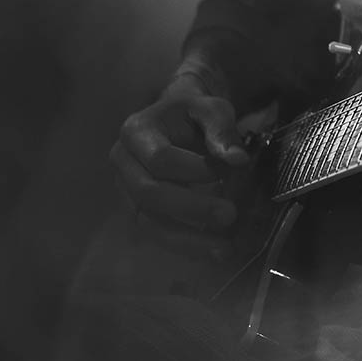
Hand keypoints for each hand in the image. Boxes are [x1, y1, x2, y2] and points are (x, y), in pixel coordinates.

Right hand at [110, 78, 270, 259]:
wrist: (176, 121)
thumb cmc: (193, 114)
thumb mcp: (211, 108)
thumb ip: (222, 129)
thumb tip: (238, 159)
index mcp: (136, 131)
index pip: (159, 158)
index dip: (192, 170)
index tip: (224, 172)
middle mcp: (122, 162)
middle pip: (148, 193)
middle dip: (191, 208)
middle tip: (230, 215)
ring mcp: (125, 189)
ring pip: (147, 221)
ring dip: (186, 239)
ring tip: (223, 249)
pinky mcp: (135, 210)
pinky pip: (153, 233)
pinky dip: (182, 245)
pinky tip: (211, 252)